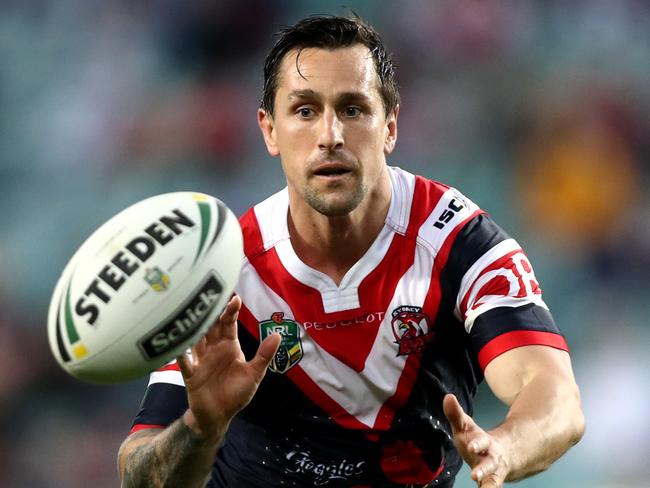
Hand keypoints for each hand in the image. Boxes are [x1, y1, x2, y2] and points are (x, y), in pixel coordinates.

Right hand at [176, 295, 281, 440]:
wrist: (218, 416)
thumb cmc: (236, 393)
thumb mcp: (254, 374)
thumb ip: (264, 355)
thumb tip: (278, 335)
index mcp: (229, 346)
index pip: (229, 324)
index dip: (231, 311)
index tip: (235, 298)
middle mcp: (213, 349)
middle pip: (211, 327)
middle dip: (211, 313)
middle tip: (210, 297)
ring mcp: (200, 360)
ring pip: (196, 339)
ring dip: (194, 327)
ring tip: (192, 313)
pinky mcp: (191, 375)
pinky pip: (185, 363)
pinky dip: (181, 354)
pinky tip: (178, 346)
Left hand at [443, 394, 509, 487]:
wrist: (500, 455)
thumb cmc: (476, 440)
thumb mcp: (465, 427)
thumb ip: (455, 414)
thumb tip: (448, 397)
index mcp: (484, 443)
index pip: (480, 441)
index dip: (476, 443)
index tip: (471, 446)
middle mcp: (490, 459)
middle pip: (489, 464)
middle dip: (482, 469)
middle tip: (475, 475)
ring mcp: (492, 473)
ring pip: (492, 481)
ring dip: (488, 487)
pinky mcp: (490, 483)